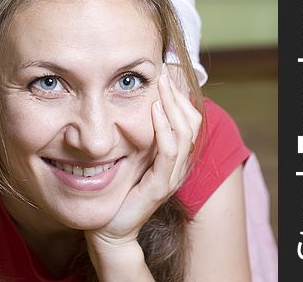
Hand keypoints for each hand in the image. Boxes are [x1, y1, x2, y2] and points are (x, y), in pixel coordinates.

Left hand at [85, 64, 201, 249]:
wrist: (110, 229)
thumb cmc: (119, 189)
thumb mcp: (132, 154)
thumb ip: (139, 134)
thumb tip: (135, 103)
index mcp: (175, 158)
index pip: (189, 120)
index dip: (180, 97)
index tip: (165, 75)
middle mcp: (179, 166)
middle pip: (191, 123)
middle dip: (178, 95)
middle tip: (163, 73)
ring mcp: (172, 176)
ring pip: (184, 133)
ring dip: (173, 106)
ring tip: (161, 85)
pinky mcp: (160, 186)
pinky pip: (169, 152)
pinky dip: (164, 128)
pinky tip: (154, 110)